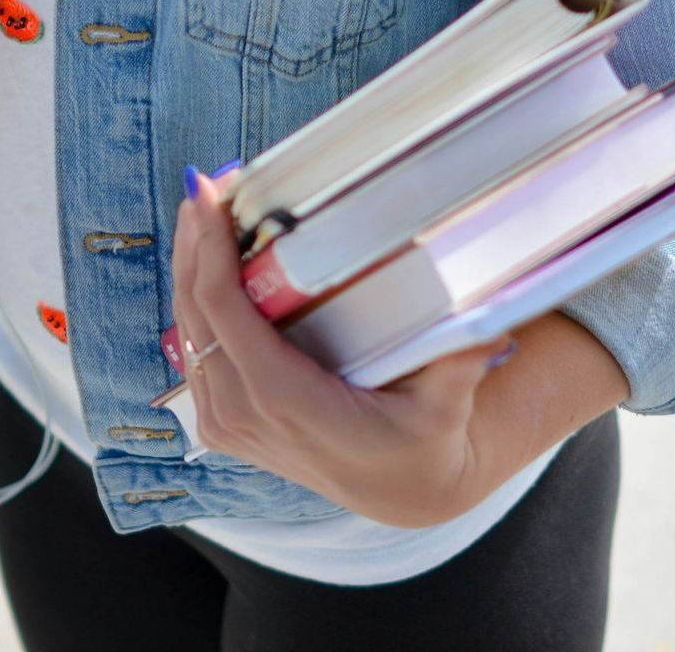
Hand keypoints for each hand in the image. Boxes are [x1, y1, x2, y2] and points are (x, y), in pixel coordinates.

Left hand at [172, 168, 511, 527]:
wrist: (402, 491)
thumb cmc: (422, 441)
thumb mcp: (446, 407)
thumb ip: (460, 365)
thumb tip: (488, 326)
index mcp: (285, 401)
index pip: (224, 313)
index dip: (210, 250)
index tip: (210, 195)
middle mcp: (243, 415)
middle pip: (194, 312)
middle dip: (194, 242)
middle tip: (205, 184)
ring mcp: (228, 424)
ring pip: (186, 330)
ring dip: (188, 266)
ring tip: (203, 208)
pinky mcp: (224, 423)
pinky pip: (194, 351)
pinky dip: (194, 301)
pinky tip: (204, 260)